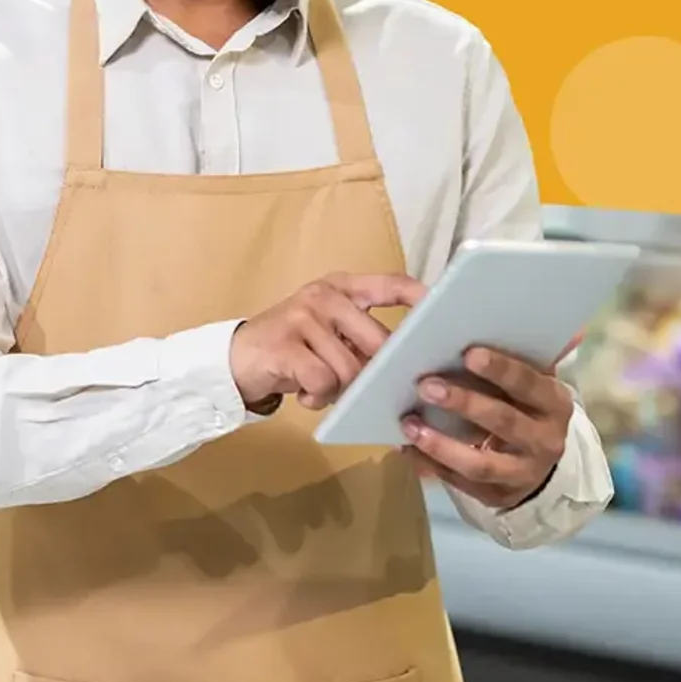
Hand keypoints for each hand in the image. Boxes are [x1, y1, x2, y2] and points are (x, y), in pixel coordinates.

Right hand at [230, 273, 427, 413]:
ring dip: (341, 390)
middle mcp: (324, 296)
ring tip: (324, 390)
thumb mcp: (329, 334)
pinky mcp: (285, 345)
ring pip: (350, 368)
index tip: (444, 312)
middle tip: (368, 390)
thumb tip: (409, 364)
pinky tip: (306, 396)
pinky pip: (323, 381)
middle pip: (377, 339)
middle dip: (377, 374)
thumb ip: (362, 338)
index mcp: (342, 288)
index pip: (391, 283)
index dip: (420, 297)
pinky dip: (318, 397)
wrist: (236, 359)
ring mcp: (303, 318)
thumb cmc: (294, 349)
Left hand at [399, 335, 581, 508]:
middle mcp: (544, 441)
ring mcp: (521, 473)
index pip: (529, 384)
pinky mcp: (495, 496)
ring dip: (441, 444)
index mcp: (555, 404)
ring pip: (480, 463)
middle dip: (463, 402)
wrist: (541, 466)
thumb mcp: (538, 383)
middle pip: (502, 421)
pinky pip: (459, 483)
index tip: (468, 353)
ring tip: (409, 424)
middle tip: (426, 385)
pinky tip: (406, 448)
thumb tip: (573, 329)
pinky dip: (430, 465)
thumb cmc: (529, 408)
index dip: (500, 369)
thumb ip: (537, 356)